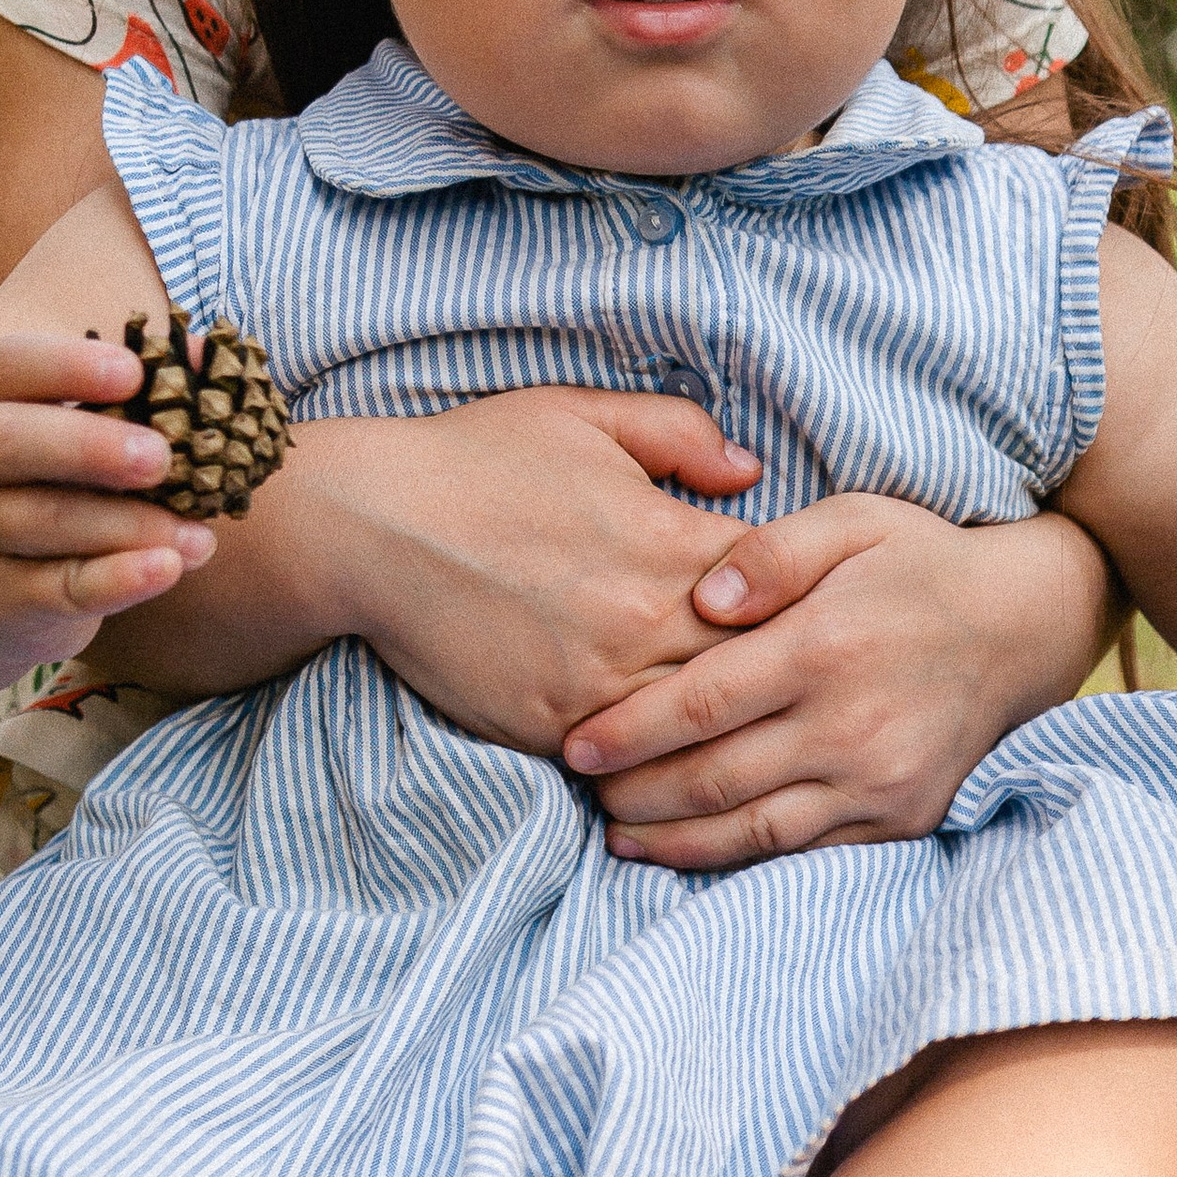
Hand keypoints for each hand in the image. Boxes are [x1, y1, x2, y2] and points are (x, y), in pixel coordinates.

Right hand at [0, 331, 215, 661]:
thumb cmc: (54, 490)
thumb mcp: (78, 436)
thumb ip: (142, 395)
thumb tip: (210, 356)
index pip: (10, 364)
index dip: (69, 363)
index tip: (134, 372)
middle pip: (9, 441)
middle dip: (89, 445)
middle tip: (160, 457)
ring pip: (45, 521)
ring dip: (132, 525)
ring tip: (198, 532)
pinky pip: (60, 588)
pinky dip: (120, 579)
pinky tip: (171, 566)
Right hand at [329, 389, 761, 744]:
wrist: (369, 527)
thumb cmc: (477, 460)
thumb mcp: (583, 415)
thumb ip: (680, 434)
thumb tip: (750, 471)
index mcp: (668, 543)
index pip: (782, 590)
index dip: (803, 597)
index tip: (807, 603)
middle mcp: (644, 623)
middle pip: (757, 670)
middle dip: (782, 672)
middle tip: (802, 678)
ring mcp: (598, 686)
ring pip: (700, 730)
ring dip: (729, 728)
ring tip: (760, 730)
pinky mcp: (549, 728)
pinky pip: (629, 760)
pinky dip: (657, 759)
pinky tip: (678, 757)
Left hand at [562, 501, 1110, 869]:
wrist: (1024, 625)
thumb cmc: (919, 562)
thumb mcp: (850, 520)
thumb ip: (769, 551)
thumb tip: (704, 599)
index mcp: (822, 647)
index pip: (698, 705)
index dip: (627, 733)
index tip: (573, 745)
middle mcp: (848, 725)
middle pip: (712, 779)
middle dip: (633, 794)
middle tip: (583, 791)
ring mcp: (877, 781)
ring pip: (751, 832)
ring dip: (673, 841)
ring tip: (618, 835)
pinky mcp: (900, 817)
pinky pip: (804, 851)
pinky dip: (740, 860)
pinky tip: (693, 851)